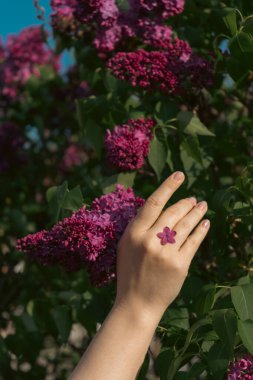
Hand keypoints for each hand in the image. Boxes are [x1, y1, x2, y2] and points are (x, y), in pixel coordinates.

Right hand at [114, 171, 209, 320]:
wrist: (137, 303)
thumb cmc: (130, 272)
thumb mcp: (126, 245)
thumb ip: (139, 226)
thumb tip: (157, 206)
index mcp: (134, 233)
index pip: (153, 202)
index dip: (168, 186)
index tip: (180, 174)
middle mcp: (150, 240)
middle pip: (173, 212)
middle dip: (186, 202)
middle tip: (194, 198)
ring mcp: (166, 253)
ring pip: (186, 225)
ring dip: (197, 212)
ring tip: (202, 205)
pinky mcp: (180, 264)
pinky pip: (194, 241)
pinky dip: (201, 230)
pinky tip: (205, 223)